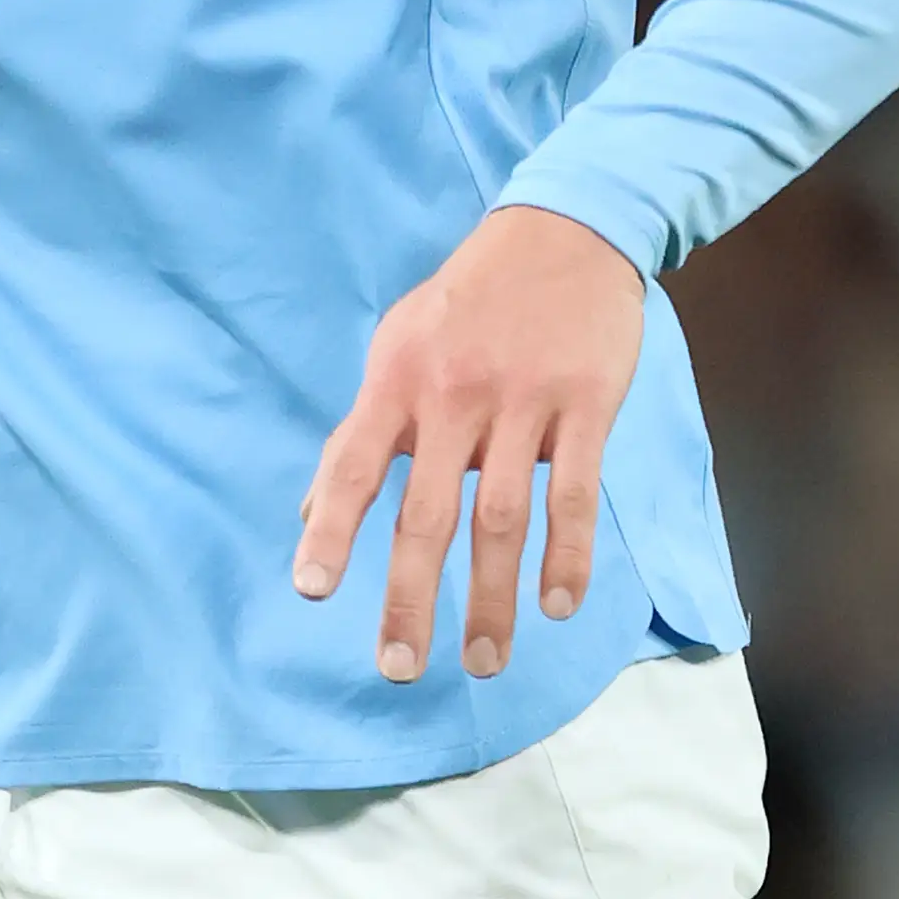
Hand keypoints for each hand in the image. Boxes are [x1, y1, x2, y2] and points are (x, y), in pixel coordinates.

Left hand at [291, 205, 644, 682]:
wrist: (563, 232)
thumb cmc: (468, 301)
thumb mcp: (399, 346)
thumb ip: (363, 431)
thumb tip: (313, 514)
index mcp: (398, 379)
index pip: (353, 464)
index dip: (332, 529)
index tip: (313, 591)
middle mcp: (453, 393)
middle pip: (426, 512)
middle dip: (410, 597)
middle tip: (397, 667)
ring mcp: (522, 400)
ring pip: (501, 516)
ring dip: (493, 597)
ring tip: (484, 662)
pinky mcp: (584, 404)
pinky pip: (573, 492)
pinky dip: (566, 554)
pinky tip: (556, 603)